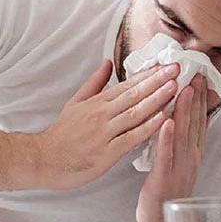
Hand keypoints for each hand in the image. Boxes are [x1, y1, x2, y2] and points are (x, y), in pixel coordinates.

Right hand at [33, 59, 178, 188]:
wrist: (43, 160)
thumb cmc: (62, 135)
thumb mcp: (75, 102)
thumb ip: (94, 83)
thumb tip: (107, 62)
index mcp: (97, 102)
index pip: (127, 84)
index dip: (149, 75)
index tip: (166, 65)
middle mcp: (102, 114)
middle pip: (134, 94)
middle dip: (158, 81)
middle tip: (177, 69)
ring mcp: (104, 132)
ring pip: (135, 112)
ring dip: (156, 99)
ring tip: (175, 87)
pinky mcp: (106, 152)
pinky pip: (131, 137)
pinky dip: (147, 127)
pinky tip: (162, 119)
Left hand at [136, 74, 207, 221]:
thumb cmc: (164, 194)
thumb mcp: (175, 164)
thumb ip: (177, 143)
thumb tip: (175, 121)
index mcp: (190, 153)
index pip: (197, 121)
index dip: (199, 99)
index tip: (198, 77)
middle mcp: (189, 157)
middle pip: (193, 123)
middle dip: (195, 97)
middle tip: (196, 73)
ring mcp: (179, 167)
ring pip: (182, 134)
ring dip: (184, 111)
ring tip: (185, 88)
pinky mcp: (165, 177)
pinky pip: (166, 154)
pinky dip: (168, 137)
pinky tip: (168, 122)